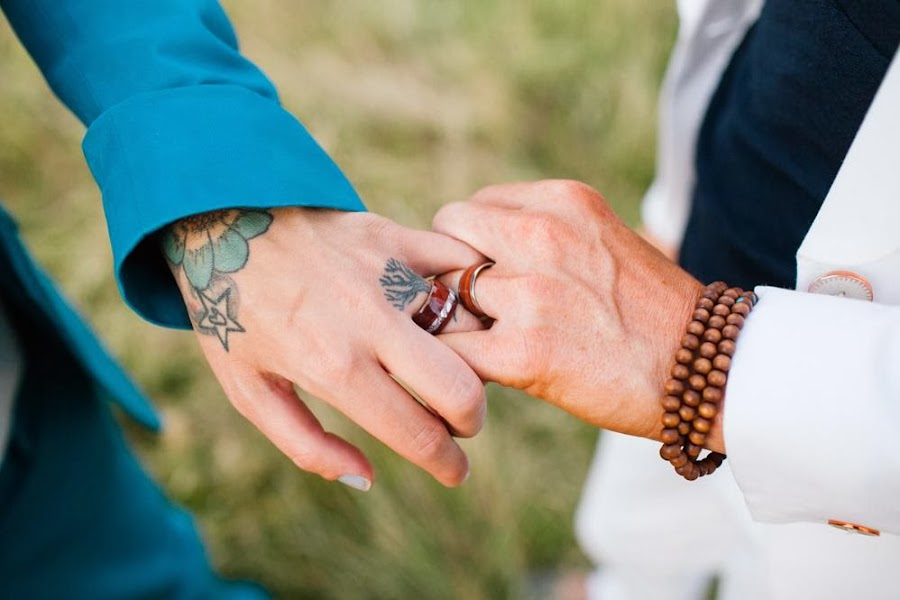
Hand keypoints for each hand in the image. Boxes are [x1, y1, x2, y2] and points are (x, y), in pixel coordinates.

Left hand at [162, 207, 487, 488]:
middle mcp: (369, 322)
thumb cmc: (232, 316)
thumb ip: (307, 445)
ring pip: (469, 326)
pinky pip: (459, 262)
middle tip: (456, 421)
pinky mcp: (393, 235)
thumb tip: (367, 478)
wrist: (218, 224)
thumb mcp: (249, 392)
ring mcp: (387, 274)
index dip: (448, 465)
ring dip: (467, 354)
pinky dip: (468, 287)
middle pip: (462, 388)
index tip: (455, 471)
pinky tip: (450, 305)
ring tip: (441, 359)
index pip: (418, 434)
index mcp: (333, 368)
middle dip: (471, 420)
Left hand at [433, 180, 703, 441]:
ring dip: (454, 319)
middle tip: (468, 305)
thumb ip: (541, 232)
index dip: (469, 244)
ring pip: (444, 294)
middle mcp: (543, 236)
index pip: (473, 208)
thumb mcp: (600, 238)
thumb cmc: (649, 309)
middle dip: (449, 271)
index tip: (484, 273)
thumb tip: (473, 247)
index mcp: (562, 202)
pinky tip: (479, 371)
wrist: (705, 369)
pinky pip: (450, 348)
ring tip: (483, 342)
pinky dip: (453, 363)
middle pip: (446, 238)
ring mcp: (531, 293)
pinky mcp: (524, 352)